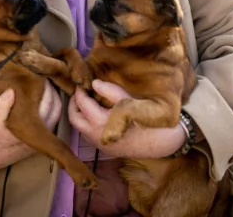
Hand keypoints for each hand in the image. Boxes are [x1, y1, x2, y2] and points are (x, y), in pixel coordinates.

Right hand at [0, 81, 60, 171]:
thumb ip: (2, 106)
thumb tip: (11, 91)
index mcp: (34, 128)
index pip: (49, 103)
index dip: (47, 87)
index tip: (41, 75)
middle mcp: (42, 134)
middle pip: (56, 107)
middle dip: (52, 91)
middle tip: (44, 77)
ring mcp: (42, 136)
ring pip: (55, 114)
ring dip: (52, 99)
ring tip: (44, 85)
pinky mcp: (38, 138)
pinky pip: (50, 119)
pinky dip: (49, 108)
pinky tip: (40, 98)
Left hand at [68, 80, 186, 158]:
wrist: (159, 142)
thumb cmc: (146, 119)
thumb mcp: (128, 101)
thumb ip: (109, 91)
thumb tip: (94, 83)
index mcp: (100, 122)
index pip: (82, 103)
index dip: (80, 91)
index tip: (82, 82)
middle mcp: (95, 135)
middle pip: (74, 119)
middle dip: (74, 104)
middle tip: (80, 92)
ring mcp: (99, 144)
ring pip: (80, 128)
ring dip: (80, 115)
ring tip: (88, 101)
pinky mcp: (105, 149)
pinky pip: (89, 135)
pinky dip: (88, 123)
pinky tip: (97, 114)